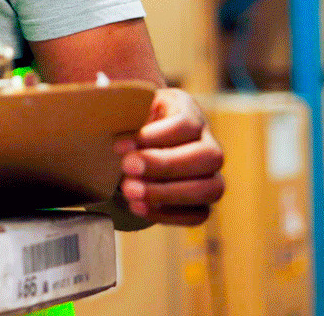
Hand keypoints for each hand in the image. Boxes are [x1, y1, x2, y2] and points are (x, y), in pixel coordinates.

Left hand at [115, 87, 223, 225]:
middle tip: (126, 167)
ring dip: (167, 193)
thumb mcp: (128, 107)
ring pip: (211, 189)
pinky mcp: (202, 202)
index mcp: (188, 111)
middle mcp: (208, 143)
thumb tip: (112, 122)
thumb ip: (126, 112)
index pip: (188, 124)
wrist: (133, 145)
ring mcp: (211, 175)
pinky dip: (167, 215)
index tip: (121, 145)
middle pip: (209, 157)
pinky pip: (198, 215)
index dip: (157, 136)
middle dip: (165, 165)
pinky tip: (137, 207)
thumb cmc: (130, 122)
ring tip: (130, 192)